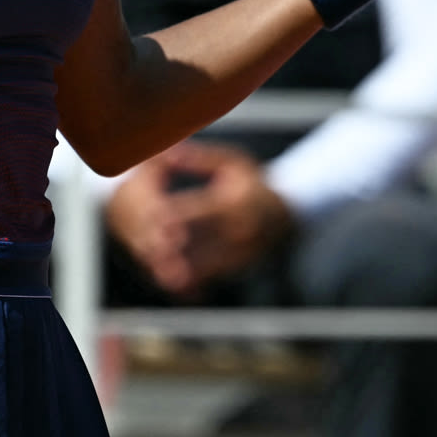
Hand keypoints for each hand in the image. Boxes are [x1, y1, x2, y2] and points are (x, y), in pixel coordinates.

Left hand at [107, 143, 291, 296]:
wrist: (284, 214)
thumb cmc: (251, 183)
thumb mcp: (231, 163)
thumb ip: (200, 158)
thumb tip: (167, 154)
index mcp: (235, 201)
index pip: (202, 209)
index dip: (178, 214)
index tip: (157, 218)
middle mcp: (239, 229)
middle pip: (203, 240)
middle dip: (176, 246)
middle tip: (151, 248)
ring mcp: (241, 251)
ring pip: (207, 264)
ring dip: (182, 268)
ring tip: (158, 271)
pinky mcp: (239, 267)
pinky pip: (213, 276)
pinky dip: (194, 279)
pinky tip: (174, 281)